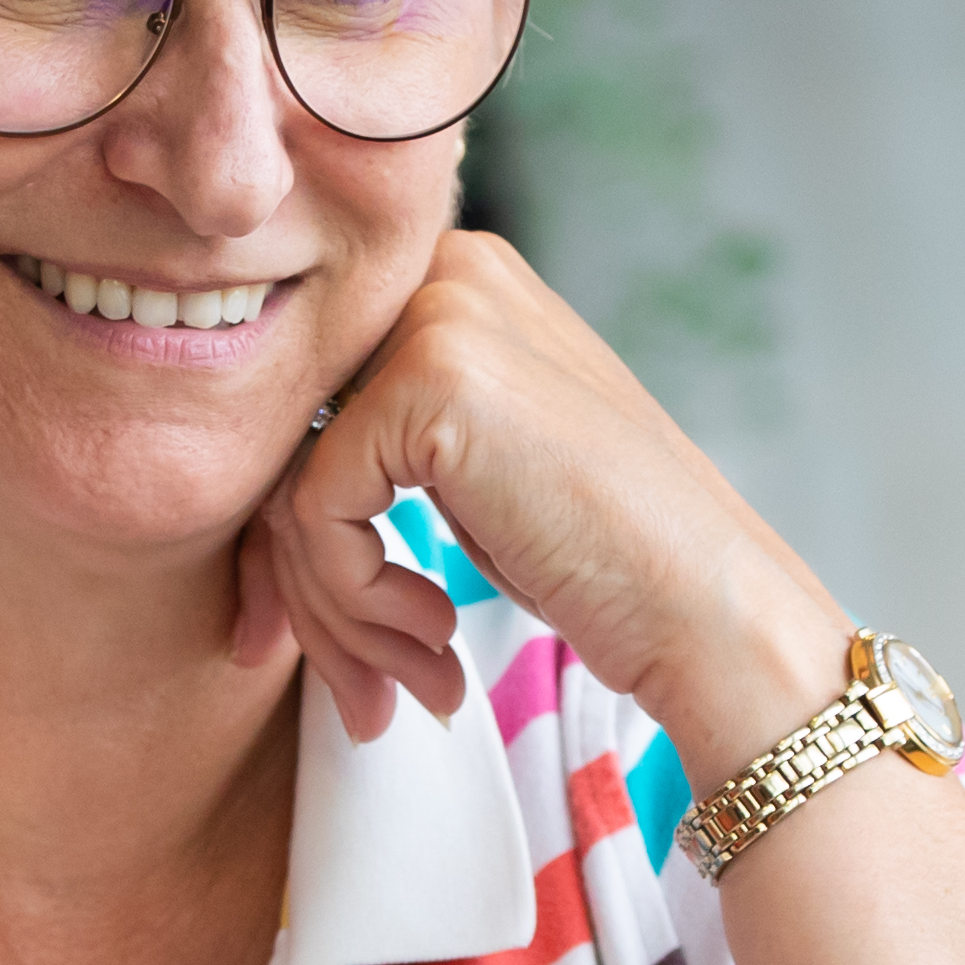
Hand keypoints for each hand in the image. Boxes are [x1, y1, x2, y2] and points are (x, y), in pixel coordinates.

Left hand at [230, 231, 847, 768]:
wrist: (710, 610)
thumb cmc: (607, 561)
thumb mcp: (480, 476)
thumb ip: (377, 453)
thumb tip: (253, 519)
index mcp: (458, 281)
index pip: (313, 404)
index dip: (300, 538)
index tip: (325, 639)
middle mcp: (445, 274)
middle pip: (289, 441)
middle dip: (311, 588)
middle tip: (365, 691)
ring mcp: (438, 319)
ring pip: (289, 484)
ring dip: (336, 614)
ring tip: (411, 681)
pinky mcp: (427, 384)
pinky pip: (313, 508)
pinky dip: (354, 598)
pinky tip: (435, 637)